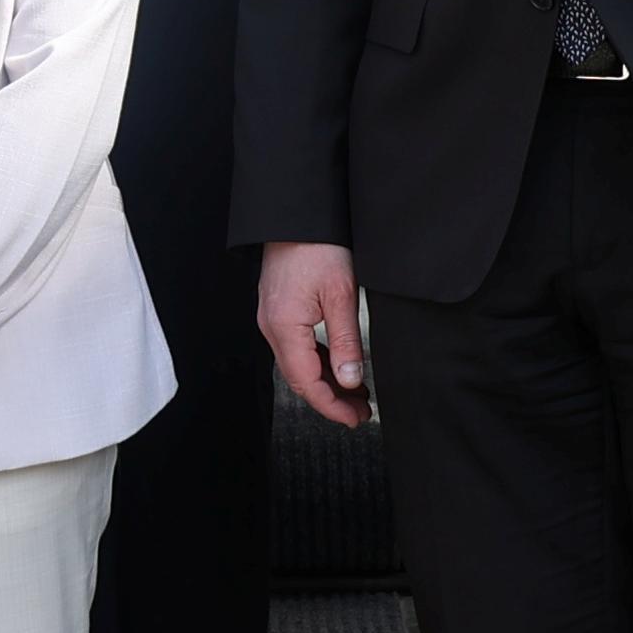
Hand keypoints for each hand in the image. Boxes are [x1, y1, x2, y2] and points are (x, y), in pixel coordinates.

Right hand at [259, 242, 367, 428]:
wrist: (297, 213)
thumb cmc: (318, 246)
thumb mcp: (342, 295)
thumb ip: (346, 341)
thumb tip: (350, 380)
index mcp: (284, 326)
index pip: (307, 383)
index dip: (331, 406)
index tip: (355, 419)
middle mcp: (271, 327)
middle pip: (300, 378)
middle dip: (330, 399)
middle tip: (361, 412)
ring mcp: (272, 318)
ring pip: (298, 364)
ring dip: (326, 381)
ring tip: (357, 392)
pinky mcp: (279, 310)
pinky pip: (296, 347)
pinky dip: (318, 361)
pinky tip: (338, 365)